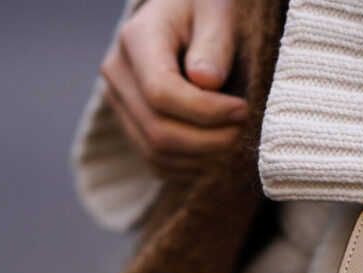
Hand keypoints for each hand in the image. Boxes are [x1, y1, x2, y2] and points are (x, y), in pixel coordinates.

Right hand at [101, 0, 247, 181]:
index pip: (162, 93)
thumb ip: (214, 41)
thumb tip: (206, 80)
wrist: (184, 17)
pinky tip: (217, 153)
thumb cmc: (205, 9)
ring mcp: (119, 102)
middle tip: (245, 131)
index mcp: (136, 39)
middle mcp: (117, 73)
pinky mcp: (129, 124)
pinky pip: (155, 162)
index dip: (207, 111)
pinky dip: (190, 167)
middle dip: (210, 140)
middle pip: (159, 130)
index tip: (243, 109)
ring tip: (235, 141)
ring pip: (156, 152)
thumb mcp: (215, 10)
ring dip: (203, 158)